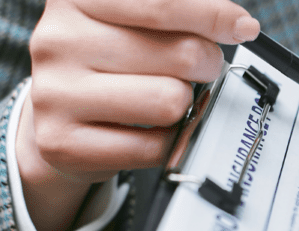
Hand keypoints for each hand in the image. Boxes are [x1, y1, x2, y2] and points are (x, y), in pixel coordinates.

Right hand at [17, 0, 259, 230]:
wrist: (59, 120)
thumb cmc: (112, 62)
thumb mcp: (135, 21)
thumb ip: (180, 13)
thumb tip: (240, 25)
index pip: (162, 3)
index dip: (212, 15)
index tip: (243, 28)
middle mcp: (58, 39)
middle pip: (182, 54)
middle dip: (204, 67)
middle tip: (193, 72)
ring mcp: (55, 92)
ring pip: (171, 102)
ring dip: (185, 107)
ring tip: (165, 100)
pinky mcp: (62, 142)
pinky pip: (154, 148)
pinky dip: (169, 143)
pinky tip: (152, 132)